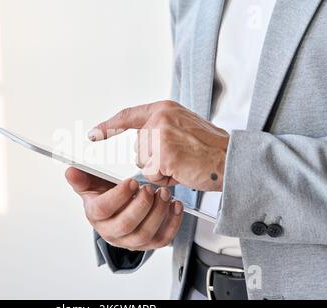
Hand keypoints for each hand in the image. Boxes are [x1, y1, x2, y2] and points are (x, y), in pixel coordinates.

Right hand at [65, 167, 182, 250]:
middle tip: (149, 188)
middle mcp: (112, 232)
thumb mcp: (92, 184)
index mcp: (96, 216)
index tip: (131, 182)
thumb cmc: (106, 196)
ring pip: (145, 234)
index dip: (118, 196)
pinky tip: (175, 206)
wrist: (118, 210)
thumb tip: (70, 170)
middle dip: (141, 205)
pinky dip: (172, 223)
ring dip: (158, 213)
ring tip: (164, 194)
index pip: (103, 210)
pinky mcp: (148, 243)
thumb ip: (82, 177)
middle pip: (126, 225)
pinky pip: (162, 239)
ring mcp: (130, 241)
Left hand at [88, 101, 229, 191]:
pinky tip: (183, 171)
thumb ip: (161, 131)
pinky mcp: (164, 152)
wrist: (233, 160)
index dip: (109, 126)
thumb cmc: (212, 150)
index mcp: (165, 109)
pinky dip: (166, 178)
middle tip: (180, 158)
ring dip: (161, 170)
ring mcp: (161, 133)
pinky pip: (152, 174)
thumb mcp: (184, 129)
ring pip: (144, 162)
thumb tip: (142, 145)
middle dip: (154, 160)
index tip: (93, 133)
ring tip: (183, 164)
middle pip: (138, 148)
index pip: (128, 115)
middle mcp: (161, 117)